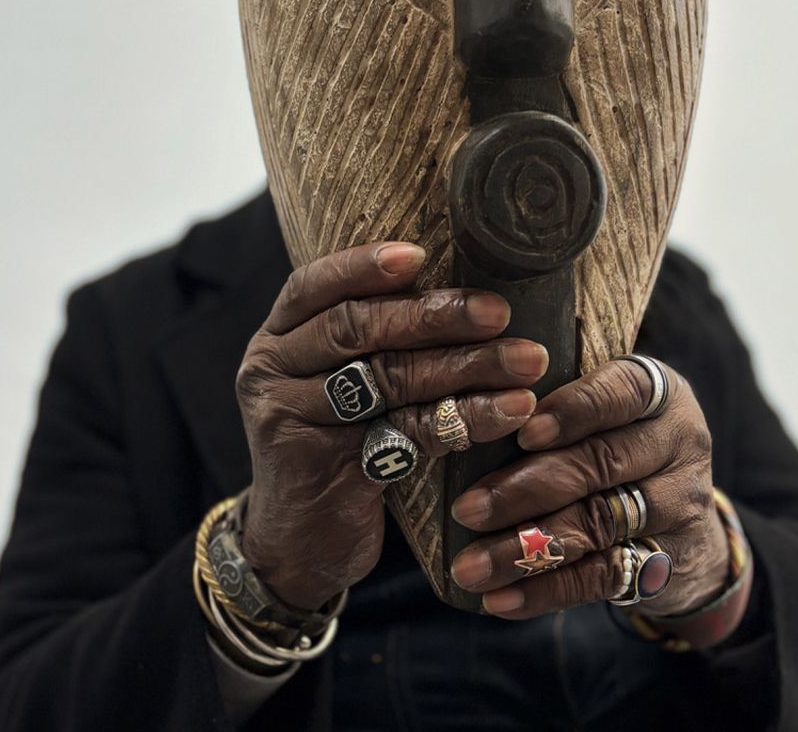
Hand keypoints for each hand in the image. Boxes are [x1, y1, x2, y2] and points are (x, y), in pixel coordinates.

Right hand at [235, 242, 548, 611]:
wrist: (297, 543)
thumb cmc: (336, 439)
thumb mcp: (337, 380)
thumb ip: (374, 337)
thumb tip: (467, 287)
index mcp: (278, 334)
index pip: (316, 283)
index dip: (366, 265)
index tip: (422, 254)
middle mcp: (272, 368)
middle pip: (356, 327)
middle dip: (433, 315)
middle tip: (498, 311)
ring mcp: (290, 417)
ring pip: (387, 379)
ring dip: (465, 367)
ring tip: (526, 361)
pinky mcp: (323, 466)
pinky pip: (405, 433)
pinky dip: (464, 419)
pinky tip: (508, 411)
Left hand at [448, 357, 729, 618]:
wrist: (684, 526)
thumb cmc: (616, 442)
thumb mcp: (604, 408)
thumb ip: (554, 403)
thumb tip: (472, 418)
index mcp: (659, 390)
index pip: (622, 391)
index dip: (574, 411)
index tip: (521, 433)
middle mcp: (680, 441)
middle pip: (600, 463)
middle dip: (526, 488)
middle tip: (468, 510)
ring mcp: (681, 504)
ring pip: (598, 524)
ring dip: (527, 548)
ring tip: (472, 565)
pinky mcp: (670, 561)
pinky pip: (603, 577)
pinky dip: (547, 590)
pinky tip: (501, 599)